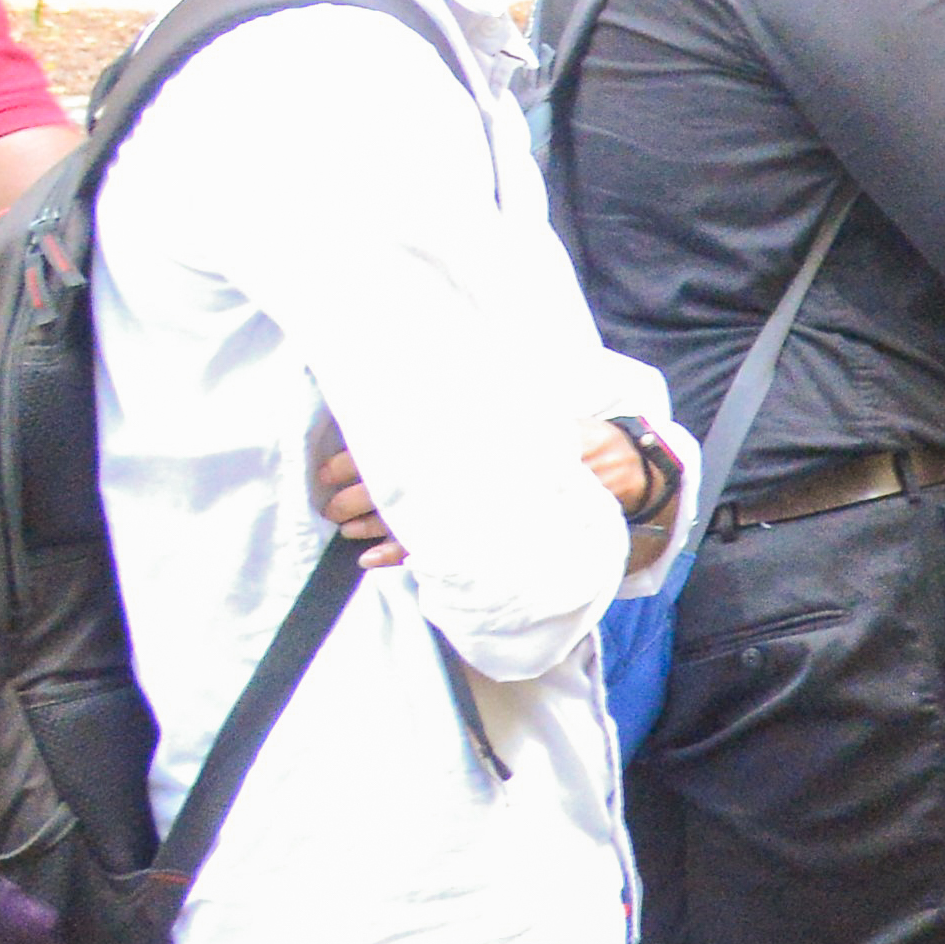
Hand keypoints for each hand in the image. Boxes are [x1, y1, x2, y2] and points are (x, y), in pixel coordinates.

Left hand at [308, 428, 648, 571]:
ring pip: (409, 522)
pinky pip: (436, 550)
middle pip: (396, 489)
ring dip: (371, 528)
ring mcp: (476, 507)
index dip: (358, 461)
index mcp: (467, 439)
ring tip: (347, 531)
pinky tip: (375, 561)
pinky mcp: (488, 534)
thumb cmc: (560, 438)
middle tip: (330, 505)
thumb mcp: (518, 411)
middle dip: (355, 499)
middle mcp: (467, 474)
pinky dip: (401, 556)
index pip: (399, 449)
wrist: (615, 470)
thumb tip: (414, 382)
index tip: (329, 469)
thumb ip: (475, 408)